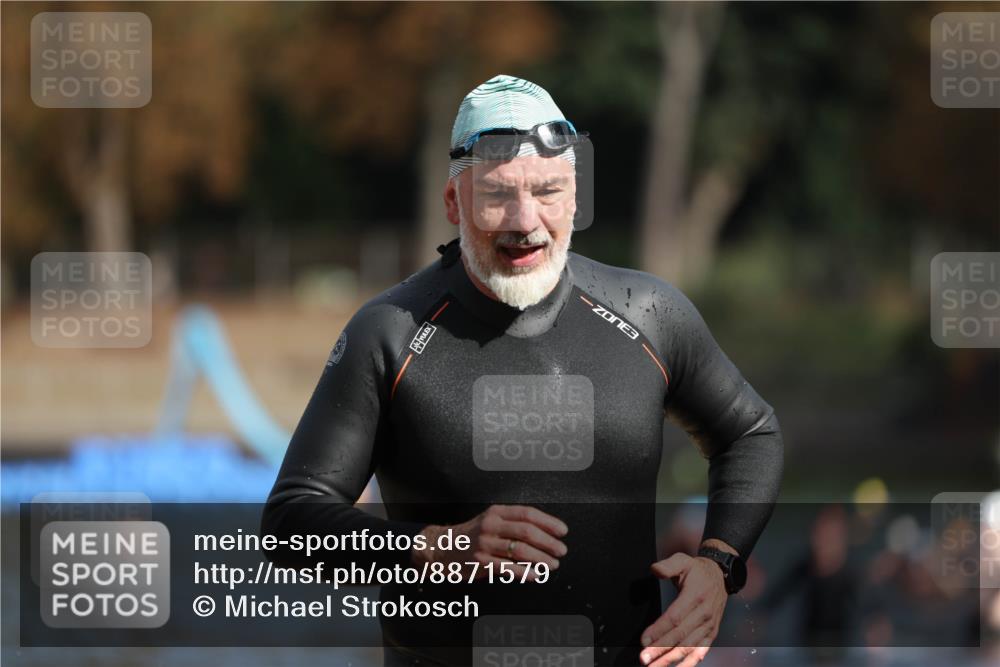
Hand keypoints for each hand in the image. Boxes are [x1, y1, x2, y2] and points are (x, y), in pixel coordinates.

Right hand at [411, 504, 567, 580]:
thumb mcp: (490, 520)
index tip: (562, 531)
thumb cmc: (472, 535)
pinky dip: (525, 572)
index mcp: (496, 512)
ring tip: (552, 564)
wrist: (442, 547)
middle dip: (548, 542)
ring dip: (541, 559)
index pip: (527, 513)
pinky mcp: (480, 561)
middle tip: (561, 550)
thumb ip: (513, 523)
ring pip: (520, 550)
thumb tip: (545, 533)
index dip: (548, 522)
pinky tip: (535, 575)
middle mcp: (491, 525)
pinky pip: (508, 568)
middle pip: (527, 532)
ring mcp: (485, 543)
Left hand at [639, 552, 728, 665]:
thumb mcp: (683, 561)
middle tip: (644, 659)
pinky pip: (700, 651)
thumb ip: (668, 565)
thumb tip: (654, 570)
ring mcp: (709, 626)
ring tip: (654, 666)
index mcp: (695, 596)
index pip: (675, 617)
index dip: (659, 630)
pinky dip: (690, 662)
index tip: (644, 640)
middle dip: (660, 649)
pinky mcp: (711, 633)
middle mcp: (704, 614)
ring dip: (671, 659)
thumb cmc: (696, 570)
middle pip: (680, 636)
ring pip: (689, 647)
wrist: (720, 576)